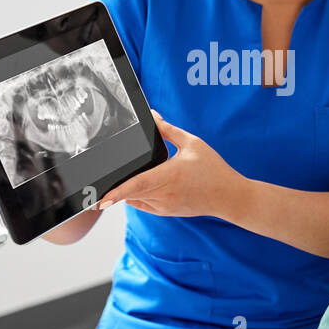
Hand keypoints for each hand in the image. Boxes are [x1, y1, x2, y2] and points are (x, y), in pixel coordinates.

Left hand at [98, 111, 243, 219]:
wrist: (228, 196)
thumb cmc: (213, 169)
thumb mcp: (192, 143)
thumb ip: (168, 130)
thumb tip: (152, 116)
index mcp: (170, 176)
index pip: (136, 185)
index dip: (116, 192)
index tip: (101, 198)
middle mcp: (165, 194)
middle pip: (131, 192)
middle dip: (115, 187)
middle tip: (99, 182)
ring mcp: (165, 206)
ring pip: (136, 199)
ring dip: (127, 190)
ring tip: (123, 177)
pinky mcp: (166, 212)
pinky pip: (143, 204)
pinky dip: (136, 196)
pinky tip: (139, 185)